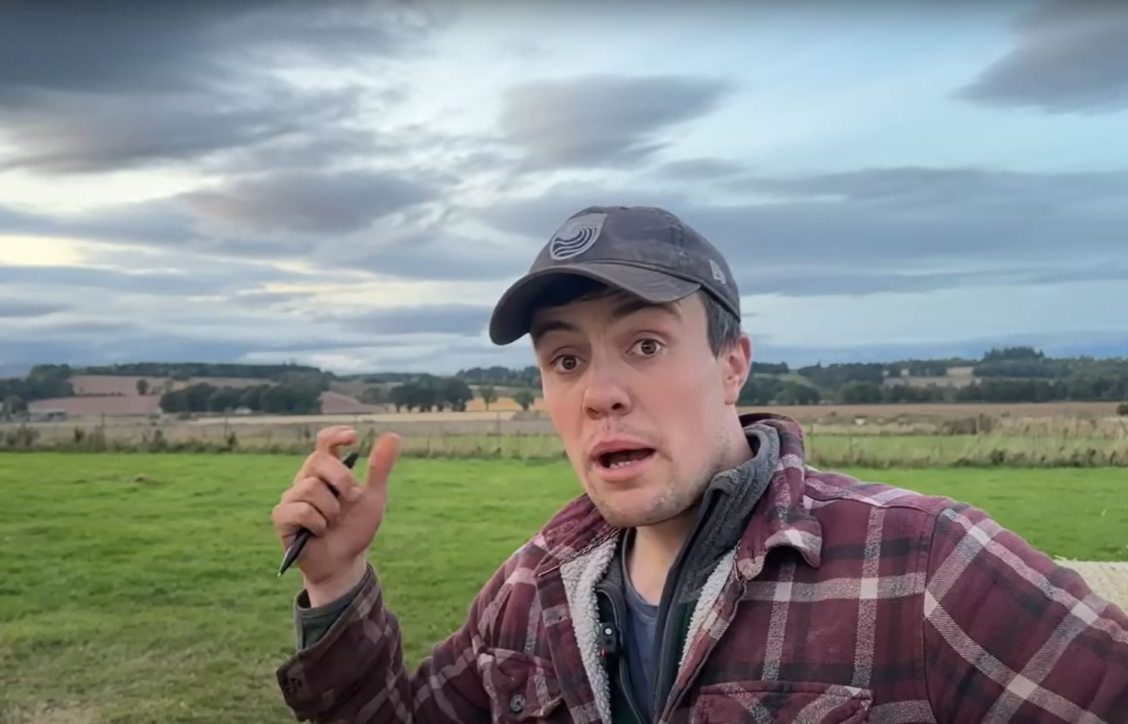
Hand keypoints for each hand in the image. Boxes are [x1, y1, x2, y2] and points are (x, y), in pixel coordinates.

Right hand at [272, 426, 400, 604]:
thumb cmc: (355, 528)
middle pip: (318, 460)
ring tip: (333, 522)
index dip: (335, 435)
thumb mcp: (373, 498)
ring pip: (310, 487)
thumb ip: (380, 468)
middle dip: (341, 478)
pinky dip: (316, 523)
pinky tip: (319, 531)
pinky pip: (298, 510)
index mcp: (328, 471)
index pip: (325, 442)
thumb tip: (393, 435)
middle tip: (352, 497)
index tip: (354, 438)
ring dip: (331, 509)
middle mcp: (307, 479)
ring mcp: (292, 497)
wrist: (344, 563)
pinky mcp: (282, 517)